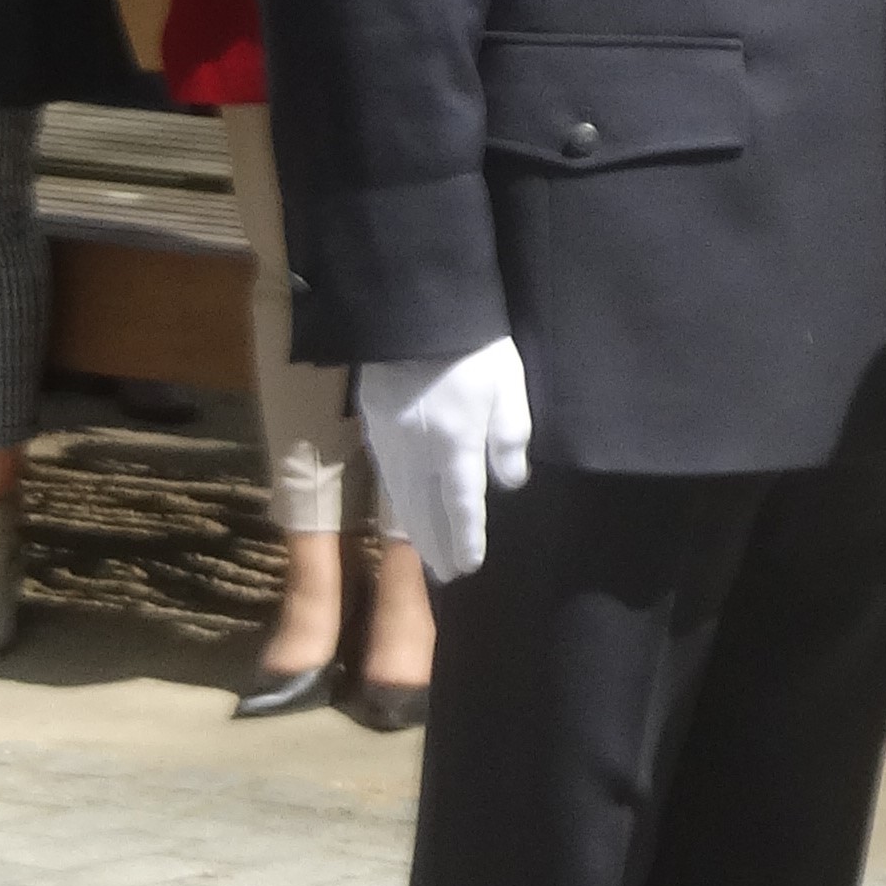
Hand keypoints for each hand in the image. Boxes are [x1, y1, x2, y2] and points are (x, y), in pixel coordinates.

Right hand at [358, 338, 532, 583]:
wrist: (413, 309)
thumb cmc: (473, 348)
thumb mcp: (508, 388)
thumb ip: (511, 437)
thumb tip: (509, 482)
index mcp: (456, 445)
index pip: (463, 505)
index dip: (467, 539)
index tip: (470, 566)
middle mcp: (420, 451)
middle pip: (428, 510)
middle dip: (438, 545)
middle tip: (447, 576)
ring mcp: (392, 439)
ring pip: (403, 497)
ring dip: (415, 530)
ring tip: (426, 556)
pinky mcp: (374, 423)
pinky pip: (387, 474)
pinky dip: (397, 501)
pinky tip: (403, 509)